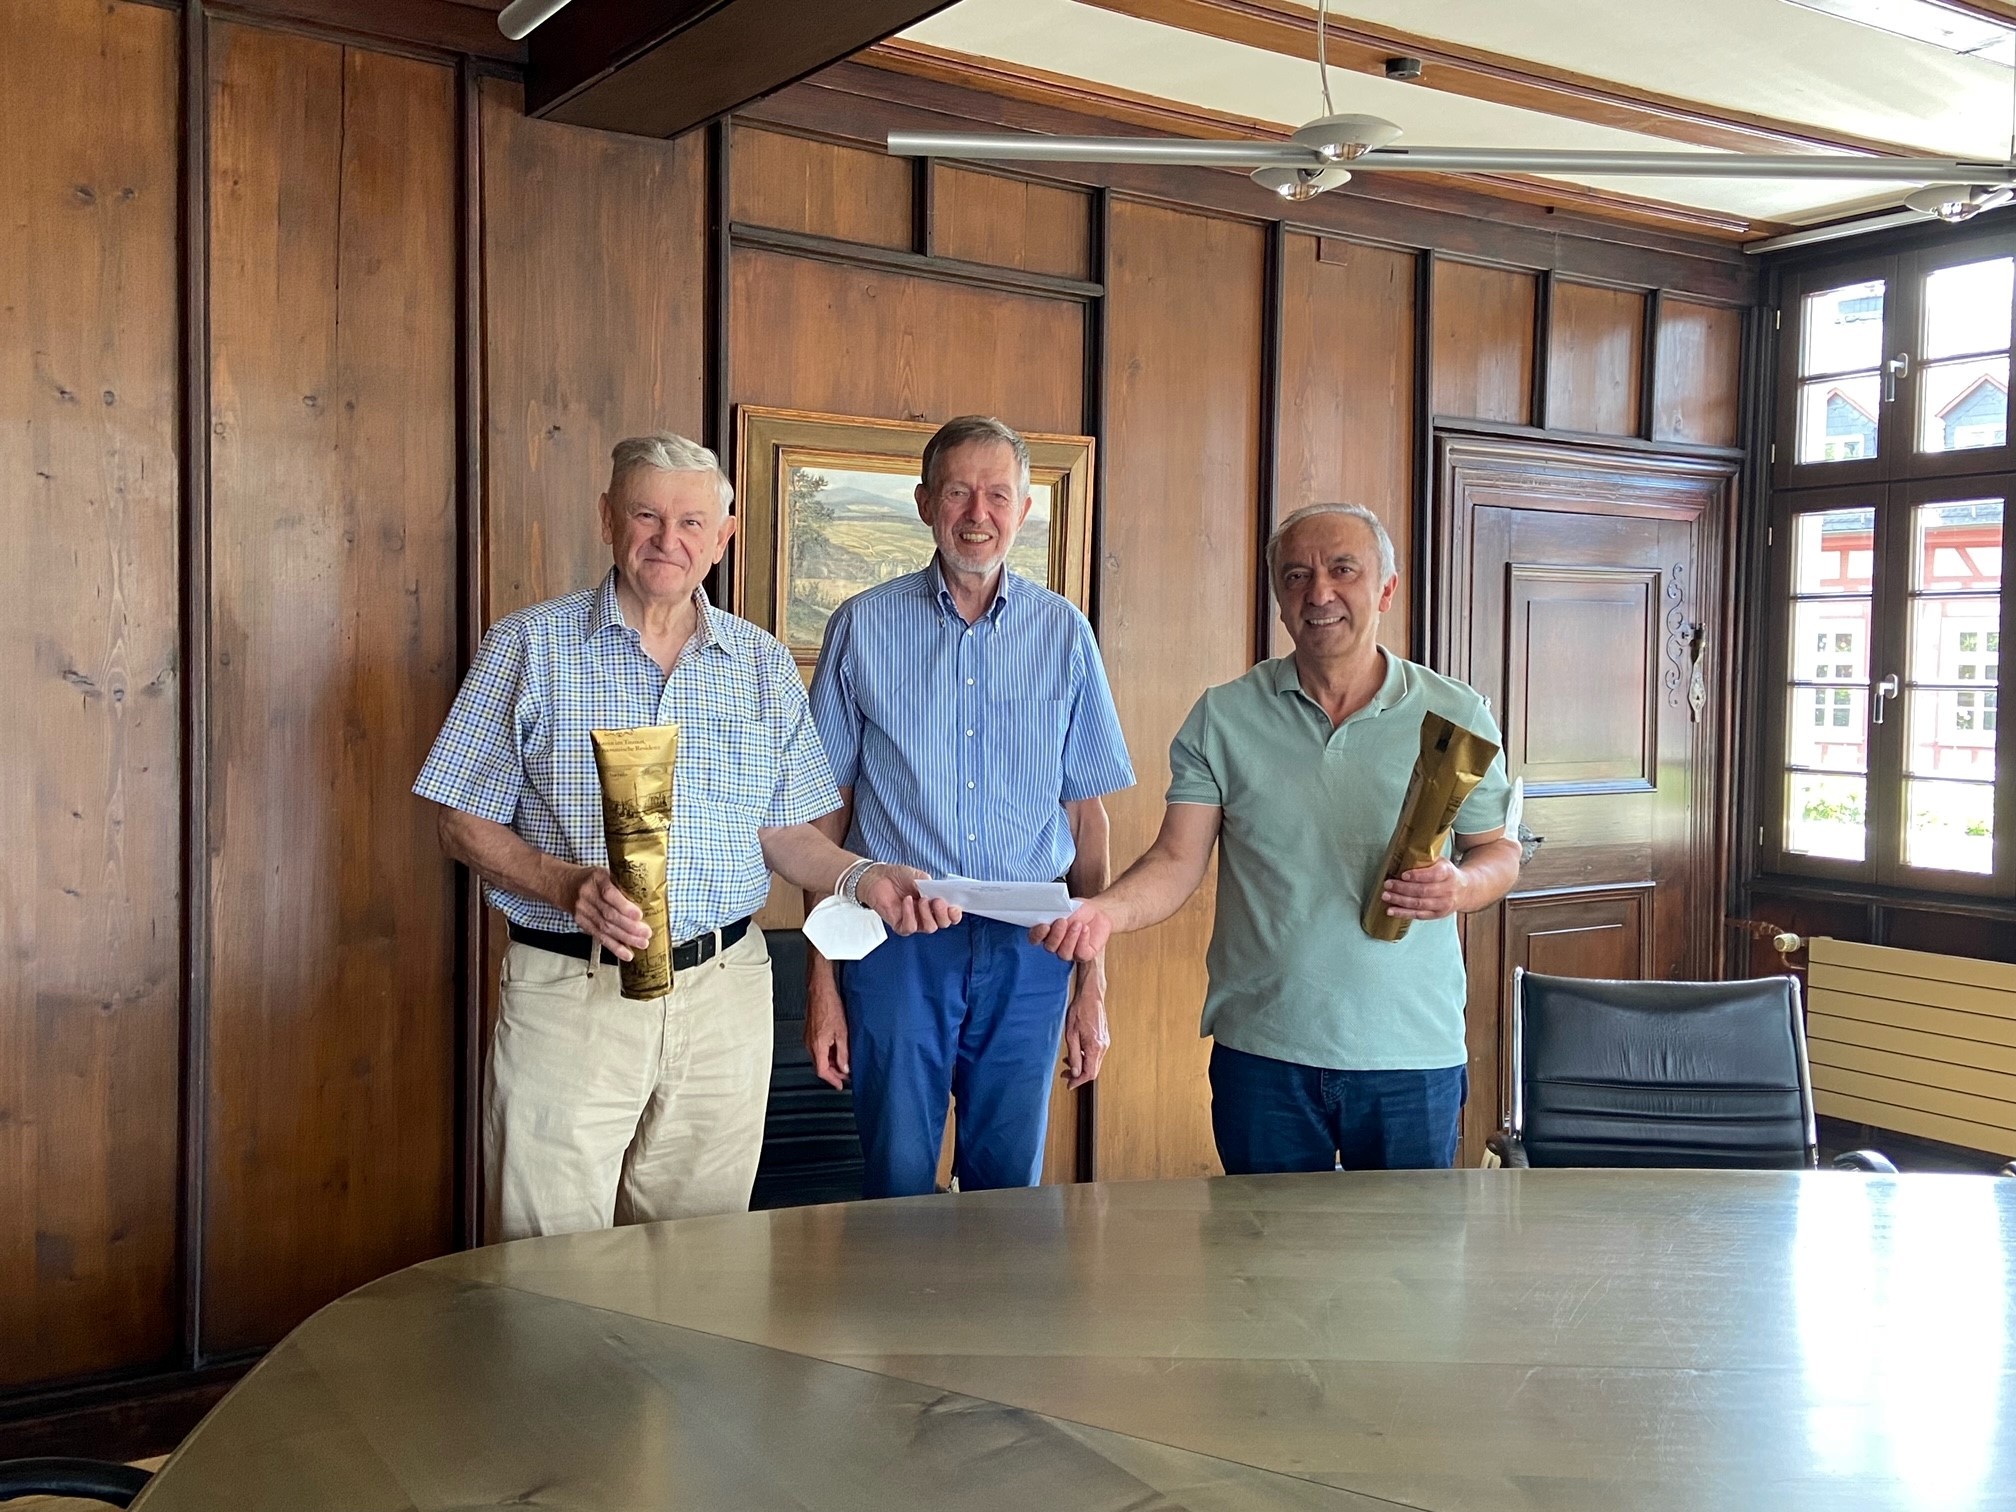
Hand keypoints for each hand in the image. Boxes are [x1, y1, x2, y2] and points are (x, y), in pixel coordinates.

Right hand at [564, 865, 650, 959]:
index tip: (638, 915)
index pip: (609, 893)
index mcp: (597, 878)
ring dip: (625, 939)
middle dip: (630, 927)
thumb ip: (623, 883)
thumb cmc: (592, 879)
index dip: (624, 906)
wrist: (565, 885)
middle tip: (646, 933)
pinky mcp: (582, 923)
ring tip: (641, 943)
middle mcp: (588, 895)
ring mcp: (583, 910)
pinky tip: (626, 953)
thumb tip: (650, 896)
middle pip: (609, 915)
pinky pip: (599, 937)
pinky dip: (614, 947)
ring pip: (605, 928)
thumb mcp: (607, 873)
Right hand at [804, 975, 849, 1089]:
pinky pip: (817, 1048)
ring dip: (831, 1062)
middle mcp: (810, 1043)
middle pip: (820, 1066)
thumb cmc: (829, 1005)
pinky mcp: (810, 1031)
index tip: (840, 1085)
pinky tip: (836, 1049)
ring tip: (844, 1062)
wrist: (820, 990)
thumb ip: (844, 1053)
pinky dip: (827, 1053)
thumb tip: (845, 1067)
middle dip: (833, 1073)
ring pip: (819, 1057)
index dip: (832, 1080)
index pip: (822, 1071)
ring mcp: (808, 1037)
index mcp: (817, 1046)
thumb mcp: (842, 1032)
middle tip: (845, 1075)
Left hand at [857, 863, 961, 935]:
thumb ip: (932, 885)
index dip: (955, 914)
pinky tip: (907, 901)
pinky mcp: (900, 925)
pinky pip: (910, 927)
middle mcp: (927, 915)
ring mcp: (915, 921)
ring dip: (928, 913)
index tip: (954, 906)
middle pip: (943, 924)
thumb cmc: (900, 877)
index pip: (951, 916)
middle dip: (943, 914)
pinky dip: (910, 914)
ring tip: (922, 899)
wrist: (879, 877)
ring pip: (930, 928)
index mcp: (936, 904)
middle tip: (938, 901)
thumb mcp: (920, 877)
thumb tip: (942, 893)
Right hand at [1030, 899, 1111, 961]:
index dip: (1037, 935)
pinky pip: (1080, 954)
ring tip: (1078, 924)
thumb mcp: (1064, 907)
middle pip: (1049, 947)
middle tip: (1063, 921)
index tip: (1045, 926)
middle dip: (1056, 935)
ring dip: (1070, 938)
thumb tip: (1047, 915)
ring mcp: (1070, 952)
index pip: (1035, 939)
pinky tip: (1085, 929)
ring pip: (1064, 953)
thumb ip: (1054, 913)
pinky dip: (1082, 940)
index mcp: (1046, 933)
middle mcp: (1056, 945)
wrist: (1098, 912)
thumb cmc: (1078, 910)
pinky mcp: (1084, 955)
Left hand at [1060, 968, 1109, 1088]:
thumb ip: (1073, 1055)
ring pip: (1094, 1063)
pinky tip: (1076, 1052)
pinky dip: (1086, 1058)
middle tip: (1065, 1075)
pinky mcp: (1104, 1039)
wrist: (1091, 996)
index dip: (1078, 1081)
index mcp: (1095, 1047)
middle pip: (1093, 1070)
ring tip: (1067, 1062)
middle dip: (1079, 1075)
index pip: (1089, 1073)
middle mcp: (1103, 1047)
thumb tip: (1074, 1072)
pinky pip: (1096, 1055)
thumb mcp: (1071, 1035)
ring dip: (1082, 1066)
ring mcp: (1105, 1042)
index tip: (1069, 1084)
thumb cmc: (1079, 1011)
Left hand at [1380, 858, 1464, 920]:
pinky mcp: (1438, 915)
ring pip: (1419, 904)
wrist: (1465, 890)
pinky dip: (1403, 913)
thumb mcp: (1440, 862)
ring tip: (1386, 896)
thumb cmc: (1446, 874)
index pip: (1432, 875)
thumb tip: (1402, 855)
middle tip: (1387, 884)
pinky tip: (1391, 910)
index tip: (1403, 874)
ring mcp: (1443, 904)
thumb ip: (1425, 860)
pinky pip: (1418, 915)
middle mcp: (1447, 890)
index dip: (1417, 875)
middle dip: (1403, 888)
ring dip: (1400, 901)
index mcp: (1448, 873)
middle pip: (1423, 891)